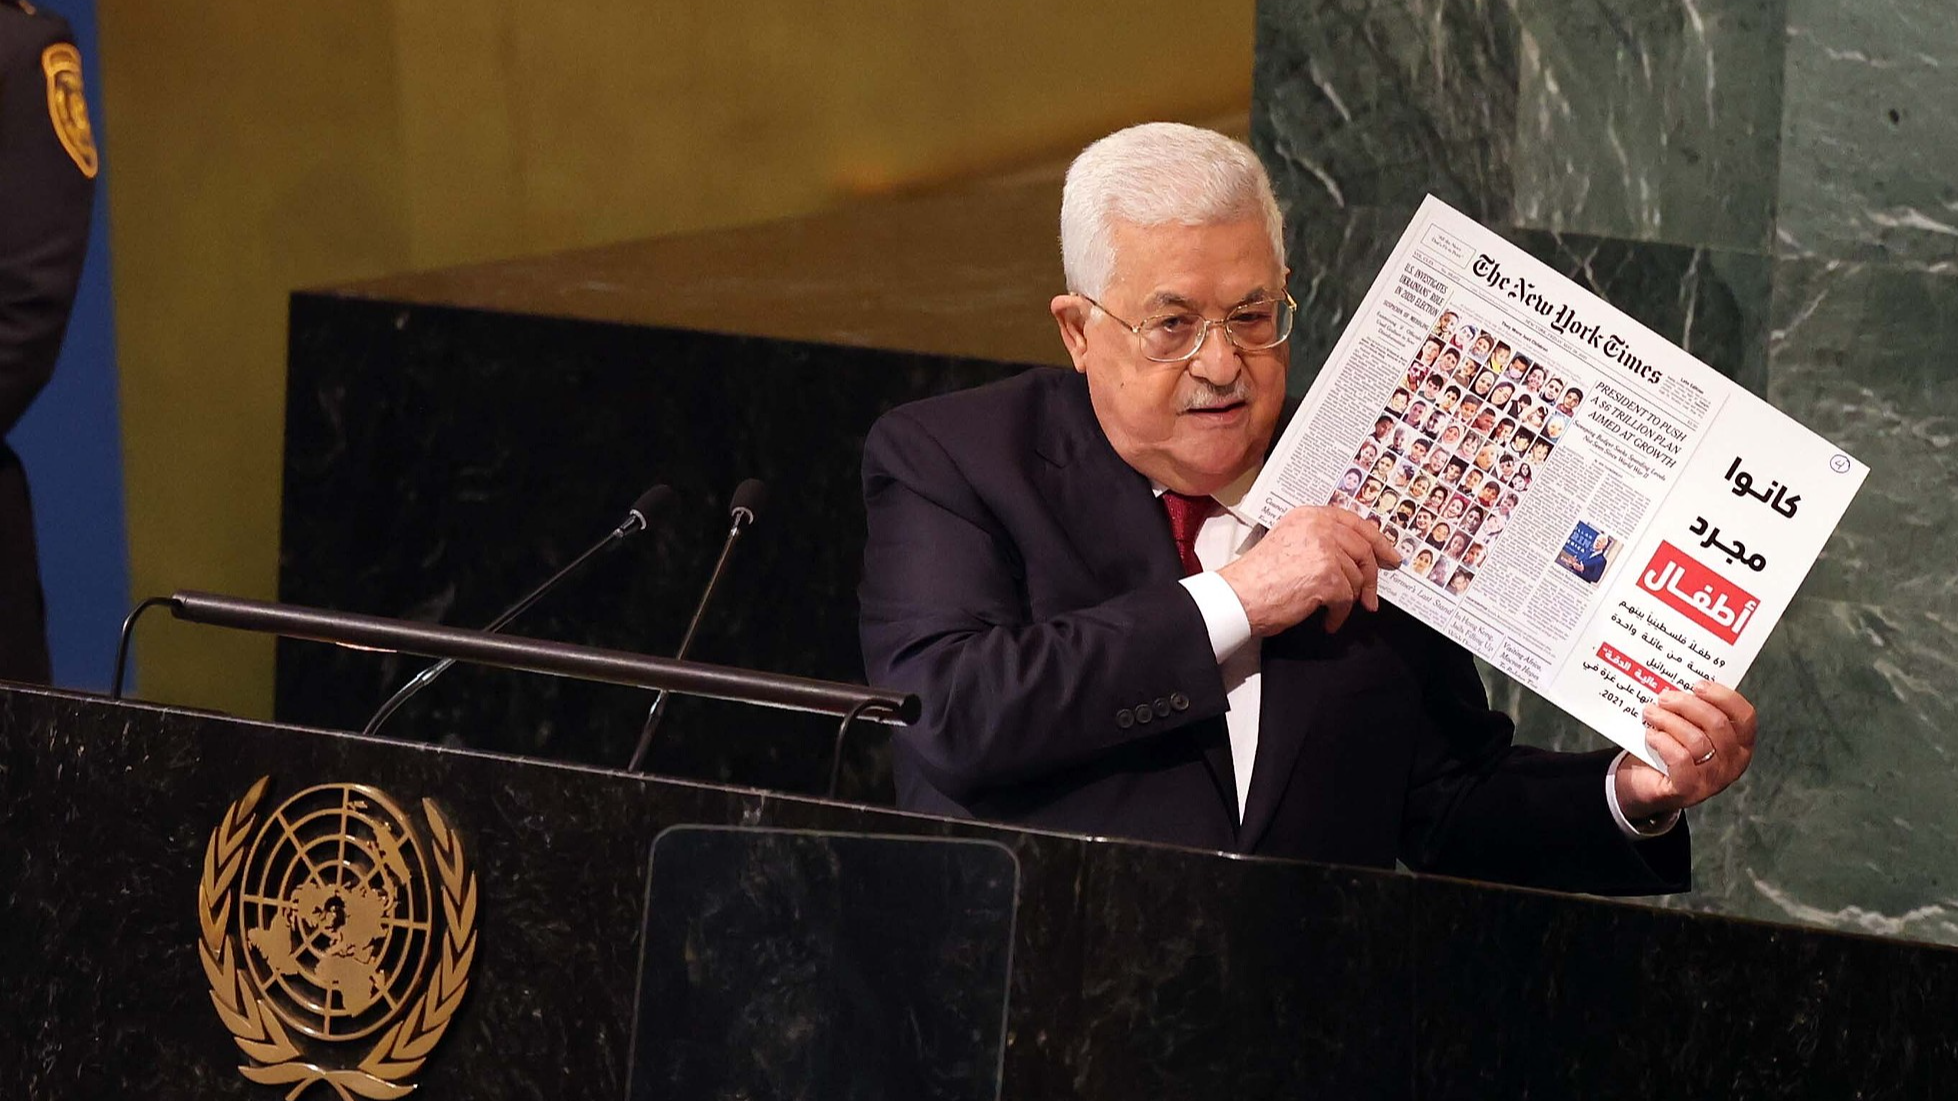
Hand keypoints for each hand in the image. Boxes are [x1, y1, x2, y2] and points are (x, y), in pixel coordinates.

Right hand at [1217, 506, 1400, 635]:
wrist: (1240, 595)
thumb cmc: (1258, 576)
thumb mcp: (1290, 541)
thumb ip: (1320, 539)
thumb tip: (1353, 557)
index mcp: (1310, 516)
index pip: (1356, 523)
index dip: (1378, 541)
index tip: (1389, 556)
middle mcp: (1319, 527)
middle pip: (1363, 550)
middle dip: (1372, 577)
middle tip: (1373, 597)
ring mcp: (1325, 550)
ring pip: (1357, 577)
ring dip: (1349, 599)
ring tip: (1334, 610)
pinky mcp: (1328, 576)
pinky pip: (1347, 599)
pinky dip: (1339, 614)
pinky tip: (1328, 619)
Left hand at [1614, 681, 1757, 818]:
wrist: (1647, 784)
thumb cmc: (1673, 748)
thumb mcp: (1690, 726)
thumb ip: (1694, 708)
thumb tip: (1680, 681)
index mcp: (1741, 744)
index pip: (1745, 716)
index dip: (1723, 697)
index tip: (1697, 685)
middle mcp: (1733, 763)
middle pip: (1718, 725)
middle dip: (1688, 705)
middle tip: (1664, 697)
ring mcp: (1713, 780)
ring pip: (1697, 741)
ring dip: (1669, 721)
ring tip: (1650, 712)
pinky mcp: (1689, 790)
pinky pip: (1680, 759)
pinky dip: (1663, 742)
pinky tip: (1651, 735)